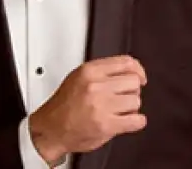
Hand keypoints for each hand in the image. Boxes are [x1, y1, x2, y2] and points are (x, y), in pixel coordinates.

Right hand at [28, 55, 147, 163]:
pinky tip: (126, 121)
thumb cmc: (64, 106)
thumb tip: (129, 70)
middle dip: (131, 91)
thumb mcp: (78, 78)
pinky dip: (136, 122)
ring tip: (118, 111)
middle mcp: (95, 86)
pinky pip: (137, 120)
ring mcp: (101, 106)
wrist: (51, 129)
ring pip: (136, 101)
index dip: (138, 70)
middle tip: (122, 98)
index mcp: (89, 71)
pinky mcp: (107, 125)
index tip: (140, 77)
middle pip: (134, 82)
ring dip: (131, 108)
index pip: (126, 63)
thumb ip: (102, 72)